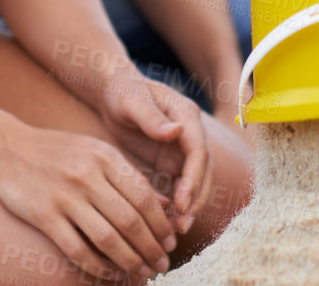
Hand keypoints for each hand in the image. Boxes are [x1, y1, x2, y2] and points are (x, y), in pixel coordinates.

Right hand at [0, 121, 176, 281]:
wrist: (7, 149)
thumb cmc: (58, 152)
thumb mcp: (96, 152)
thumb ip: (129, 176)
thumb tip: (164, 206)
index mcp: (105, 156)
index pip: (144, 196)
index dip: (161, 224)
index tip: (171, 242)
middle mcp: (88, 175)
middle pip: (130, 220)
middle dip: (151, 247)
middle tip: (162, 264)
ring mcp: (65, 195)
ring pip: (107, 238)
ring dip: (130, 260)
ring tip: (143, 272)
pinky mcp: (44, 215)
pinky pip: (77, 248)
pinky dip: (98, 266)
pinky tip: (111, 274)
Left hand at [97, 75, 214, 236]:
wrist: (113, 91)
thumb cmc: (122, 91)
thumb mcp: (131, 100)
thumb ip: (151, 117)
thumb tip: (176, 132)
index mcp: (186, 115)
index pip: (198, 151)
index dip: (194, 178)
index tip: (182, 202)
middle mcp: (190, 133)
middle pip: (204, 170)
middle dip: (196, 198)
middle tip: (182, 224)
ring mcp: (183, 148)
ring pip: (197, 181)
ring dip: (191, 204)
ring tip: (177, 228)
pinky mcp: (172, 160)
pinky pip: (181, 185)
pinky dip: (179, 202)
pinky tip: (167, 220)